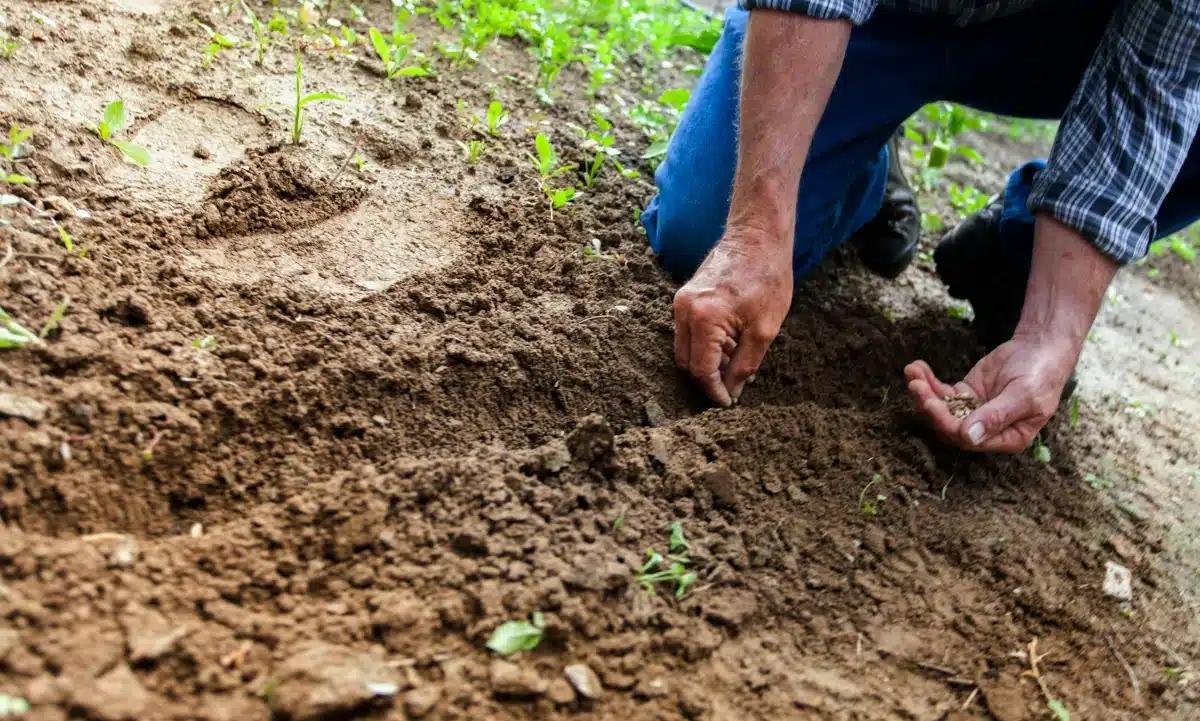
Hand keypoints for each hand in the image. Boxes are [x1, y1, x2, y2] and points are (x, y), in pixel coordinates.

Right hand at [673, 227, 792, 405]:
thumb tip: (732, 391)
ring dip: (706, 362)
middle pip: (686, 362)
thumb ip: (744, 365)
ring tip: (736, 363)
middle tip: (732, 388)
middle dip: (707, 379)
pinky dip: (705, 345)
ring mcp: (681, 302)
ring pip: (685, 348)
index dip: (714, 391)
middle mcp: (684, 310)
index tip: (728, 403)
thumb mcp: (764, 330)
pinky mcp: (685, 296)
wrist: (758, 237)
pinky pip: (688, 332)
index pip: (701, 369)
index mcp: (703, 319)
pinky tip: (730, 344)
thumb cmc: (767, 278)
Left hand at [904, 331, 1078, 452]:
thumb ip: (996, 416)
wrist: (1041, 347)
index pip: (968, 440)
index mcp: (1006, 438)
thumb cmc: (1040, 374)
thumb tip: (969, 437)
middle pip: (949, 426)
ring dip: (924, 393)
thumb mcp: (1024, 396)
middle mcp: (986, 430)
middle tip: (916, 385)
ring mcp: (973, 411)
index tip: (931, 404)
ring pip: (941, 409)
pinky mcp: (965, 394)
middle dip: (929, 406)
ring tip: (912, 372)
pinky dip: (928, 381)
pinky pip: (942, 392)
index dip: (947, 424)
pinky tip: (917, 367)